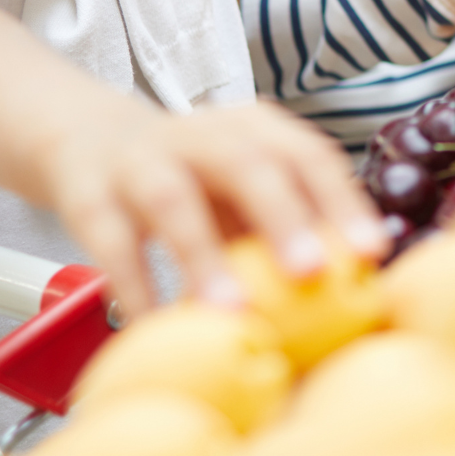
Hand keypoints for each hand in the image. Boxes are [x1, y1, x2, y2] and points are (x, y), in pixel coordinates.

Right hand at [40, 99, 387, 317]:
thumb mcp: (240, 189)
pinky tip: (158, 326)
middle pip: (247, 164)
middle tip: (313, 272)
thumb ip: (287, 227)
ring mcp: (141, 161)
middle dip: (284, 216)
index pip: (308, 154)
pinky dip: (136, 288)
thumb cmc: (191, 178)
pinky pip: (112, 243)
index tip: (371, 251)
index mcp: (252, 129)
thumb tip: (353, 291)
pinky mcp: (89, 195)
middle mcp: (201, 136)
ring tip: (232, 312)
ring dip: (204, 257)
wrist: (83, 135)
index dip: (341, 200)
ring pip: (173, 202)